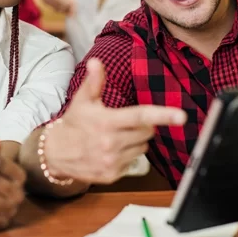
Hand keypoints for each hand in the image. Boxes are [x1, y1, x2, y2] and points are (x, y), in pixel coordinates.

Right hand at [44, 58, 186, 183]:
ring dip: (135, 141)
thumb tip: (96, 61)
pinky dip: (127, 156)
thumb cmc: (74, 123)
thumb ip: (94, 81)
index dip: (163, 115)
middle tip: (123, 123)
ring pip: (142, 147)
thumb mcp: (82, 100)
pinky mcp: (112, 175)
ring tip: (115, 137)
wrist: (56, 153)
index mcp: (107, 121)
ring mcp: (112, 161)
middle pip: (147, 132)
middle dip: (142, 126)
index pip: (140, 116)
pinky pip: (133, 162)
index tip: (181, 116)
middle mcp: (111, 143)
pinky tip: (111, 151)